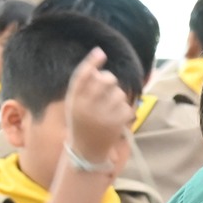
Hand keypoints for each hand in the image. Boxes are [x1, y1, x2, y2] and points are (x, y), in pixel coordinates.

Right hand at [64, 47, 135, 172]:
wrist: (87, 150)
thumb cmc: (81, 122)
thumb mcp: (75, 104)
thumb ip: (84, 86)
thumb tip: (98, 60)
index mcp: (75, 100)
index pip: (82, 76)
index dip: (91, 62)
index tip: (100, 52)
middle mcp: (87, 105)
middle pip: (106, 79)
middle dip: (109, 80)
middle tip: (105, 89)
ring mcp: (103, 113)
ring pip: (119, 92)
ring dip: (116, 98)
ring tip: (107, 110)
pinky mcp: (117, 121)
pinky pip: (127, 106)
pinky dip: (123, 111)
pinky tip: (114, 120)